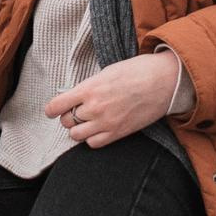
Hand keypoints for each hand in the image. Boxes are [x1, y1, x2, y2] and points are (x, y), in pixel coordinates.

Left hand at [45, 52, 181, 148]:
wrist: (164, 81)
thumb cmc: (137, 71)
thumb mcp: (106, 72)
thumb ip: (89, 86)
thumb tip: (76, 96)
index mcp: (89, 88)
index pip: (57, 105)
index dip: (51, 109)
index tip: (52, 110)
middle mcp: (94, 108)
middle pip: (66, 121)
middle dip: (68, 117)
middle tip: (76, 111)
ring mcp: (106, 122)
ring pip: (77, 136)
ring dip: (79, 129)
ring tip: (87, 121)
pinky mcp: (118, 133)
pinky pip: (94, 144)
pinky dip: (92, 139)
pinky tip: (98, 129)